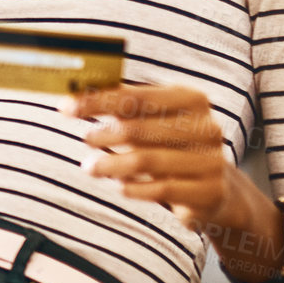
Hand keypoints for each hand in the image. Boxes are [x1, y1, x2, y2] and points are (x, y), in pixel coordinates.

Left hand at [62, 84, 232, 232]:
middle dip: (105, 134)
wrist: (217, 187)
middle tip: (84, 140)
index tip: (66, 107)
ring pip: (148, 161)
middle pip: (140, 129)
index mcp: (192, 100)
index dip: (98, 101)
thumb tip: (75, 90)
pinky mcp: (209, 192)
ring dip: (112, 164)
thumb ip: (123, 104)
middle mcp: (207, 127)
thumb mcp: (156, 119)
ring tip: (90, 167)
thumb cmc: (173, 145)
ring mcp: (212, 161)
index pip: (136, 97)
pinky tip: (118, 186)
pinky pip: (163, 190)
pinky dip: (135, 188)